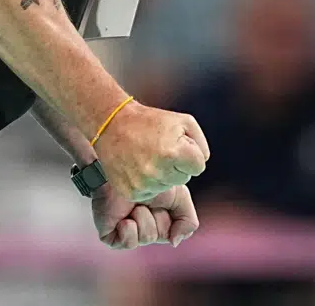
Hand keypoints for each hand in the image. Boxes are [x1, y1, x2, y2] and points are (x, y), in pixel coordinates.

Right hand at [91, 101, 208, 201]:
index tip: (176, 145)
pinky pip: (151, 193)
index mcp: (173, 153)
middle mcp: (158, 171)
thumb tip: (201, 162)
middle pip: (184, 178)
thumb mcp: (183, 121)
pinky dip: (147, 182)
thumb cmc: (149, 121)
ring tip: (147, 157)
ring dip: (162, 174)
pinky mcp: (131, 192)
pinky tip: (138, 167)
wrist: (112, 125)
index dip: (190, 155)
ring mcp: (143, 184)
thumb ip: (200, 143)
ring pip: (167, 186)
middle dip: (176, 165)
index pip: (199, 167)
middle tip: (160, 150)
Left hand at [93, 184, 199, 249]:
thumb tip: (174, 242)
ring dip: (142, 216)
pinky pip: (129, 242)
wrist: (122, 169)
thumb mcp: (179, 197)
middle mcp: (146, 230)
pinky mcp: (111, 238)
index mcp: (162, 222)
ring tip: (134, 204)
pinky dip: (129, 227)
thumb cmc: (149, 179)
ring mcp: (129, 235)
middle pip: (161, 235)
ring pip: (147, 237)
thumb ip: (188, 221)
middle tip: (148, 199)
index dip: (171, 217)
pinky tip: (123, 216)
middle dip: (157, 214)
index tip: (165, 201)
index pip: (175, 234)